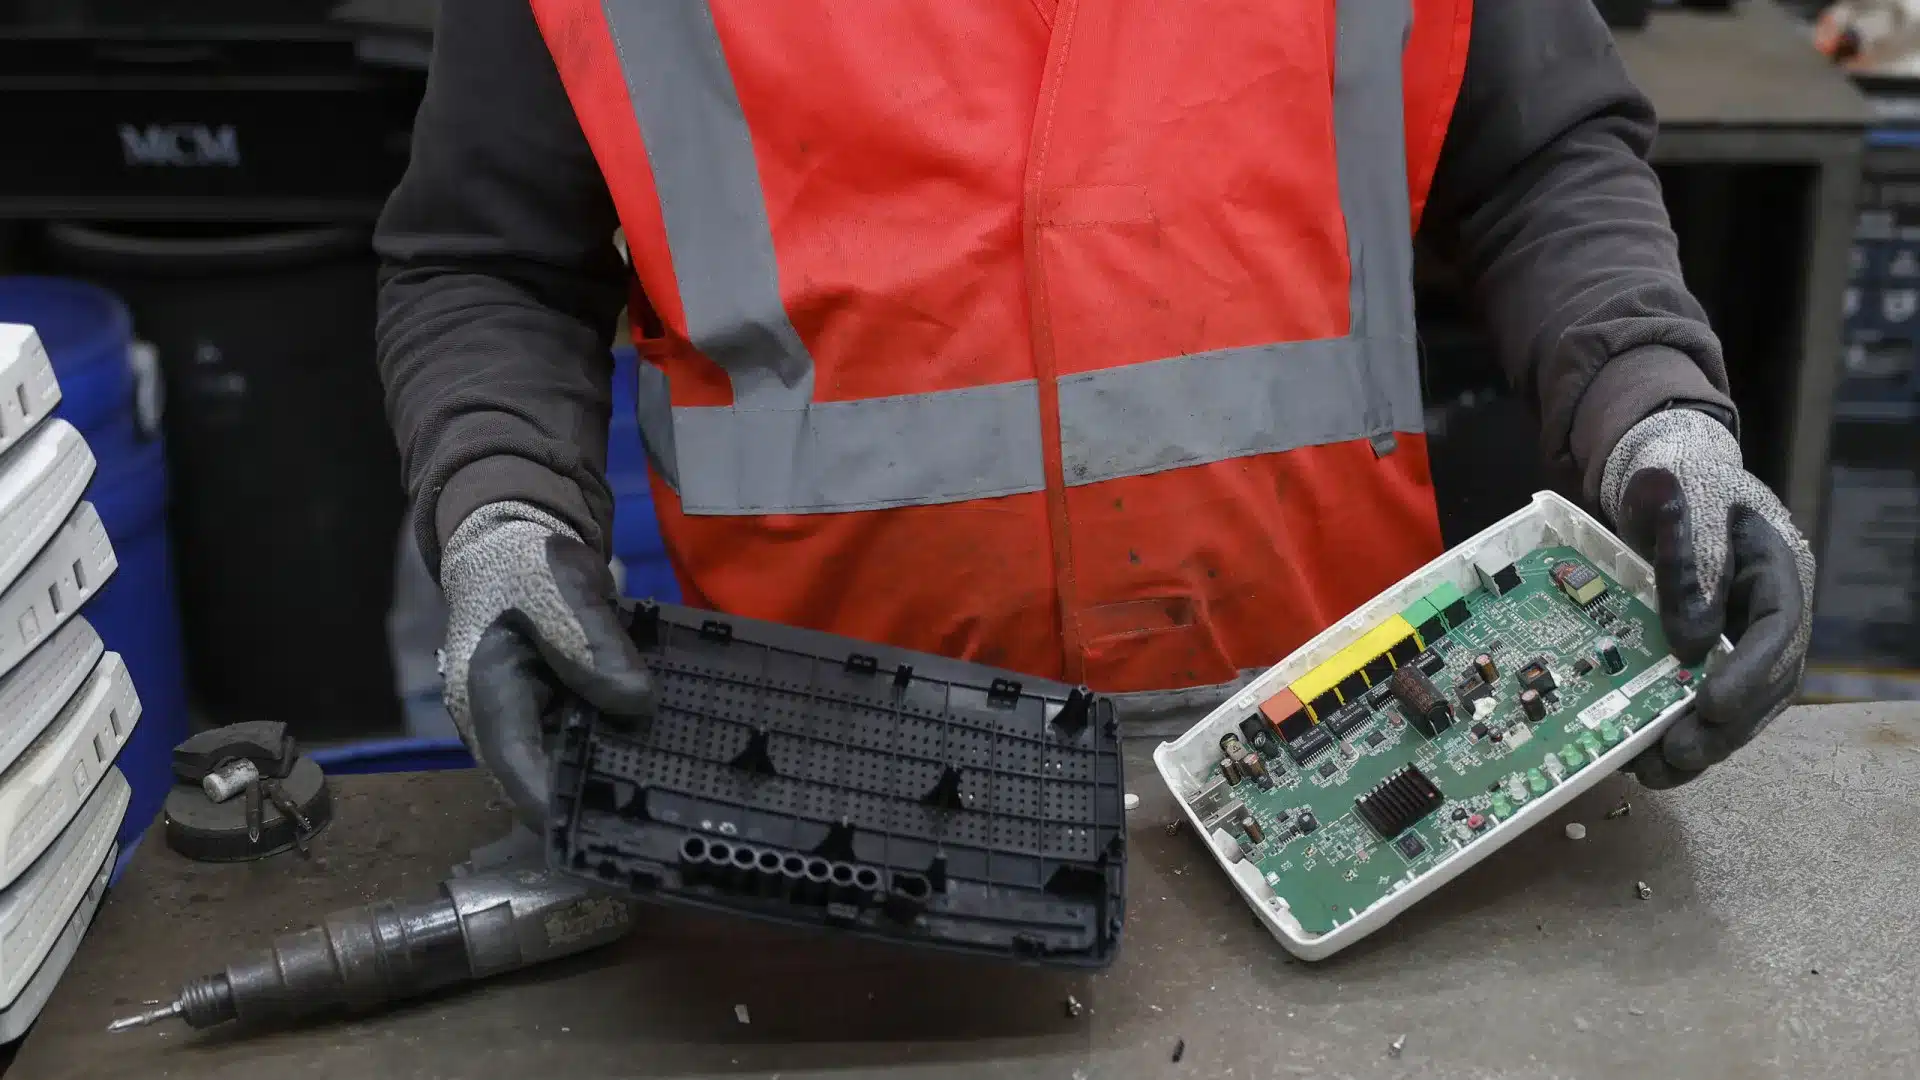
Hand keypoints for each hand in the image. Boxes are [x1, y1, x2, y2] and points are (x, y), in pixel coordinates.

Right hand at [438, 501, 653, 827]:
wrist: (522, 546)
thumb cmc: (530, 567)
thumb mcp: (562, 593)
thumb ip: (593, 646)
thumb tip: (637, 702)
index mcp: (488, 693)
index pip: (516, 765)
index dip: (553, 804)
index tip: (596, 831)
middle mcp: (506, 720)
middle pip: (545, 777)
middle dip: (592, 800)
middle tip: (654, 820)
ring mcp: (533, 720)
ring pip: (570, 766)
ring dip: (613, 778)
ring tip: (671, 799)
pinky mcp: (561, 713)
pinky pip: (589, 742)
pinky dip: (622, 749)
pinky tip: (668, 759)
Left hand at [1600, 409, 1815, 788]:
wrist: (1664, 477)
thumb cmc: (1676, 485)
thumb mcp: (1678, 508)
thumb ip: (1689, 565)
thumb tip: (1689, 648)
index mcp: (1777, 568)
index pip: (1778, 628)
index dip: (1750, 672)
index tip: (1712, 705)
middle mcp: (1771, 611)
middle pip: (1766, 682)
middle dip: (1723, 727)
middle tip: (1677, 755)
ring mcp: (1747, 635)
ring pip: (1742, 704)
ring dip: (1703, 743)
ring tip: (1656, 772)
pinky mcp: (1715, 653)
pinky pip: (1711, 702)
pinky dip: (1685, 731)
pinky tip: (1648, 758)